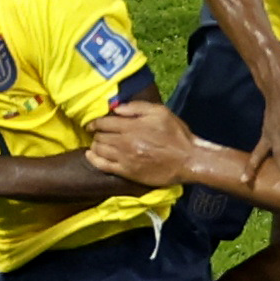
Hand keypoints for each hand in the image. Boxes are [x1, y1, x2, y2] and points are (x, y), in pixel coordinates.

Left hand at [86, 100, 206, 188]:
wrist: (188, 160)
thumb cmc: (176, 134)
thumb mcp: (160, 112)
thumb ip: (136, 108)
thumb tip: (116, 108)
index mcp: (132, 126)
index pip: (103, 123)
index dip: (94, 122)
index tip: (92, 123)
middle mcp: (125, 143)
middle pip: (100, 136)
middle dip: (96, 133)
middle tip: (98, 133)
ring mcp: (125, 159)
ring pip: (99, 150)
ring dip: (95, 145)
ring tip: (97, 143)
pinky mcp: (127, 172)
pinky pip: (103, 166)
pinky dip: (94, 159)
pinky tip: (91, 155)